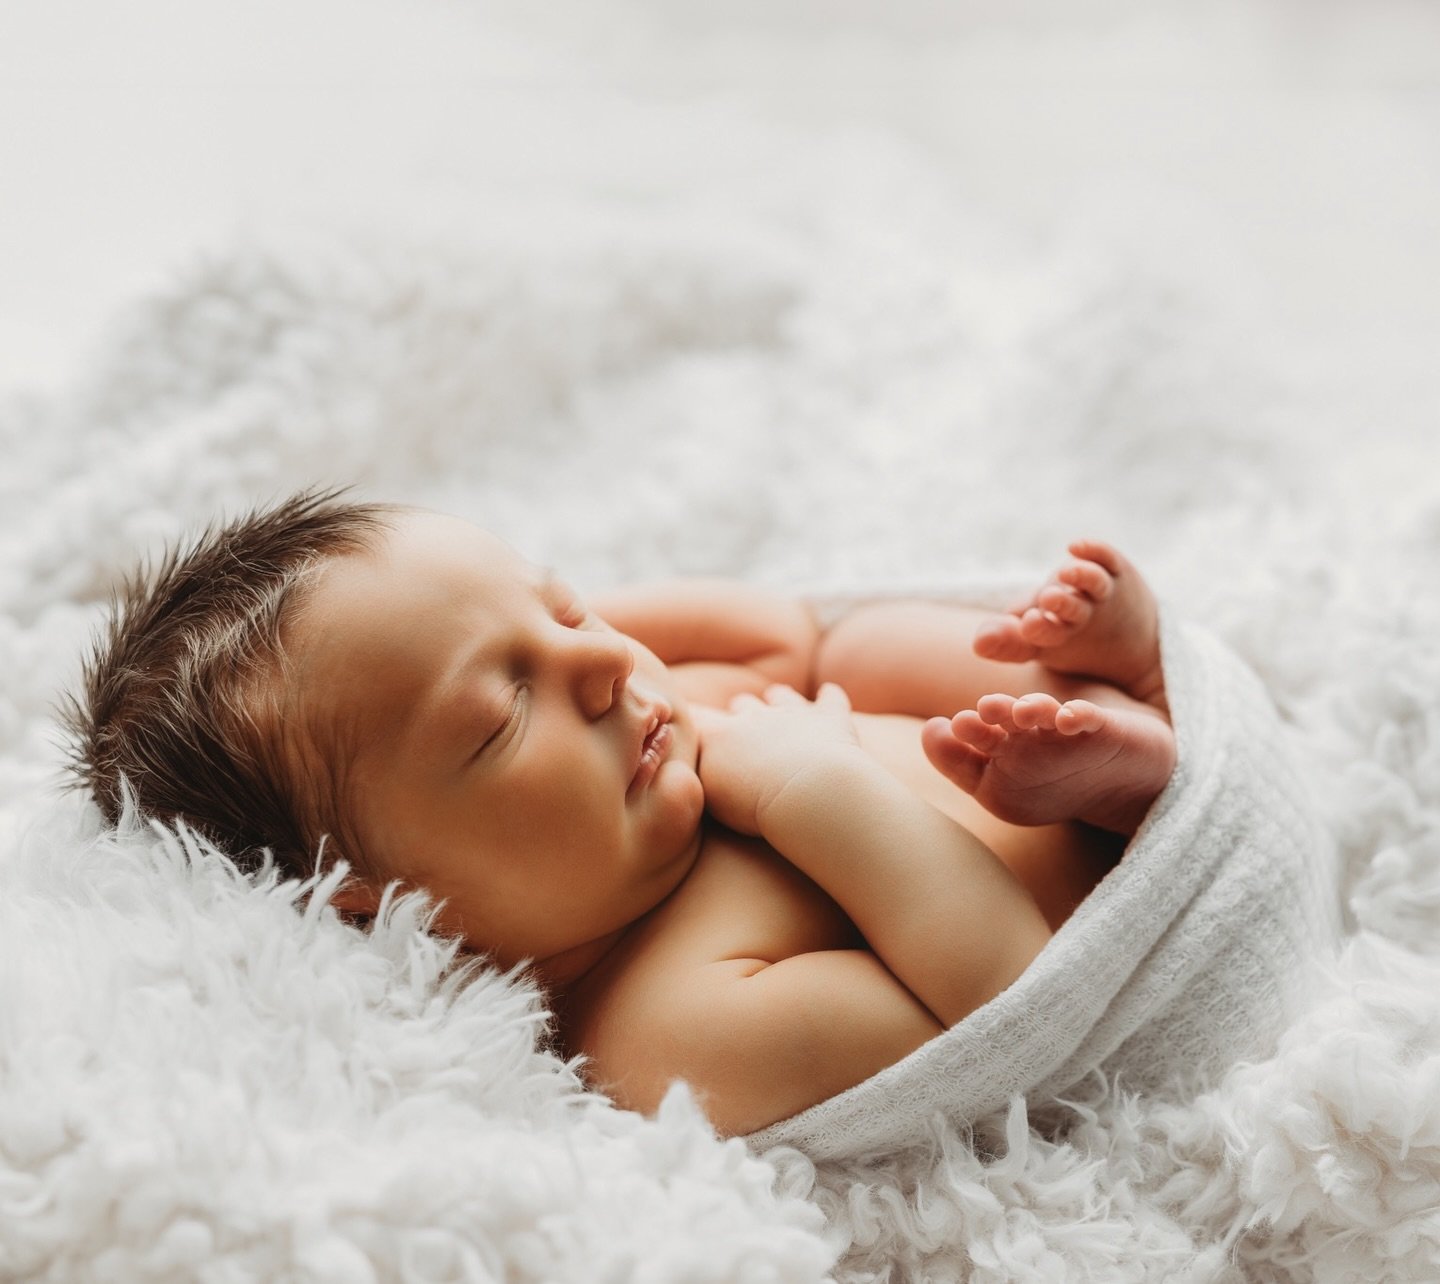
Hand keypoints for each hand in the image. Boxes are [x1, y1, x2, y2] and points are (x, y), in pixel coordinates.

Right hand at [692, 682, 860, 836]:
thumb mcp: (707, 793)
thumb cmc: (754, 803)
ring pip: (783, 697)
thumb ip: (697, 771)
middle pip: (743, 705)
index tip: (685, 713)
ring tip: (777, 696)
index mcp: (722, 734)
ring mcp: (795, 714)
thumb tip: (684, 762)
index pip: (699, 718)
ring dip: (780, 698)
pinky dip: (830, 695)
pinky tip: (830, 691)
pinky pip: (831, 699)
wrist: (807, 792)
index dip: (692, 716)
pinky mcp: (830, 719)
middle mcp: (756, 716)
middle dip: (740, 710)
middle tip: (739, 715)